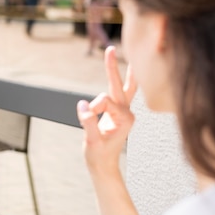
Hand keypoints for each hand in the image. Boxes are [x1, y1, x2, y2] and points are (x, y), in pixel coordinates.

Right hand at [76, 46, 136, 173]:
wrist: (104, 165)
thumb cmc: (98, 155)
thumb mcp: (92, 141)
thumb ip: (88, 122)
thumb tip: (83, 104)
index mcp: (125, 119)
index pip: (104, 101)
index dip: (92, 108)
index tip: (86, 118)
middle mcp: (128, 113)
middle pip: (121, 85)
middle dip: (112, 67)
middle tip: (110, 48)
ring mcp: (124, 111)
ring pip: (125, 86)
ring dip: (118, 71)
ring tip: (113, 50)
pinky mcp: (118, 111)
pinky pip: (123, 91)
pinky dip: (123, 78)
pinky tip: (131, 66)